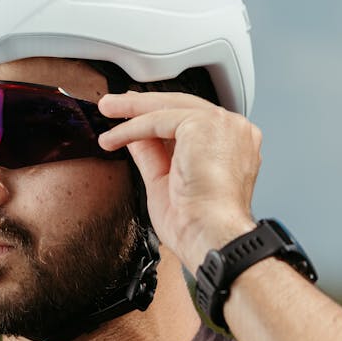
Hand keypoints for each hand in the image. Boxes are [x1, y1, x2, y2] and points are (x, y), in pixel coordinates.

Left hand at [98, 91, 260, 271]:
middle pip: (182, 106)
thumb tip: (135, 138)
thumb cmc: (196, 223)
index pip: (192, 120)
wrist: (210, 235)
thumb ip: (152, 154)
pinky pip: (159, 120)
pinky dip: (132, 128)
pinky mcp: (204, 124)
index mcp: (232, 146)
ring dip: (133, 109)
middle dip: (143, 105)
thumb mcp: (165, 181)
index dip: (159, 117)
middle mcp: (234, 131)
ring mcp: (223, 124)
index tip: (133, 117)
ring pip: (170, 107)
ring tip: (106, 110)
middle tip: (114, 105)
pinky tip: (113, 137)